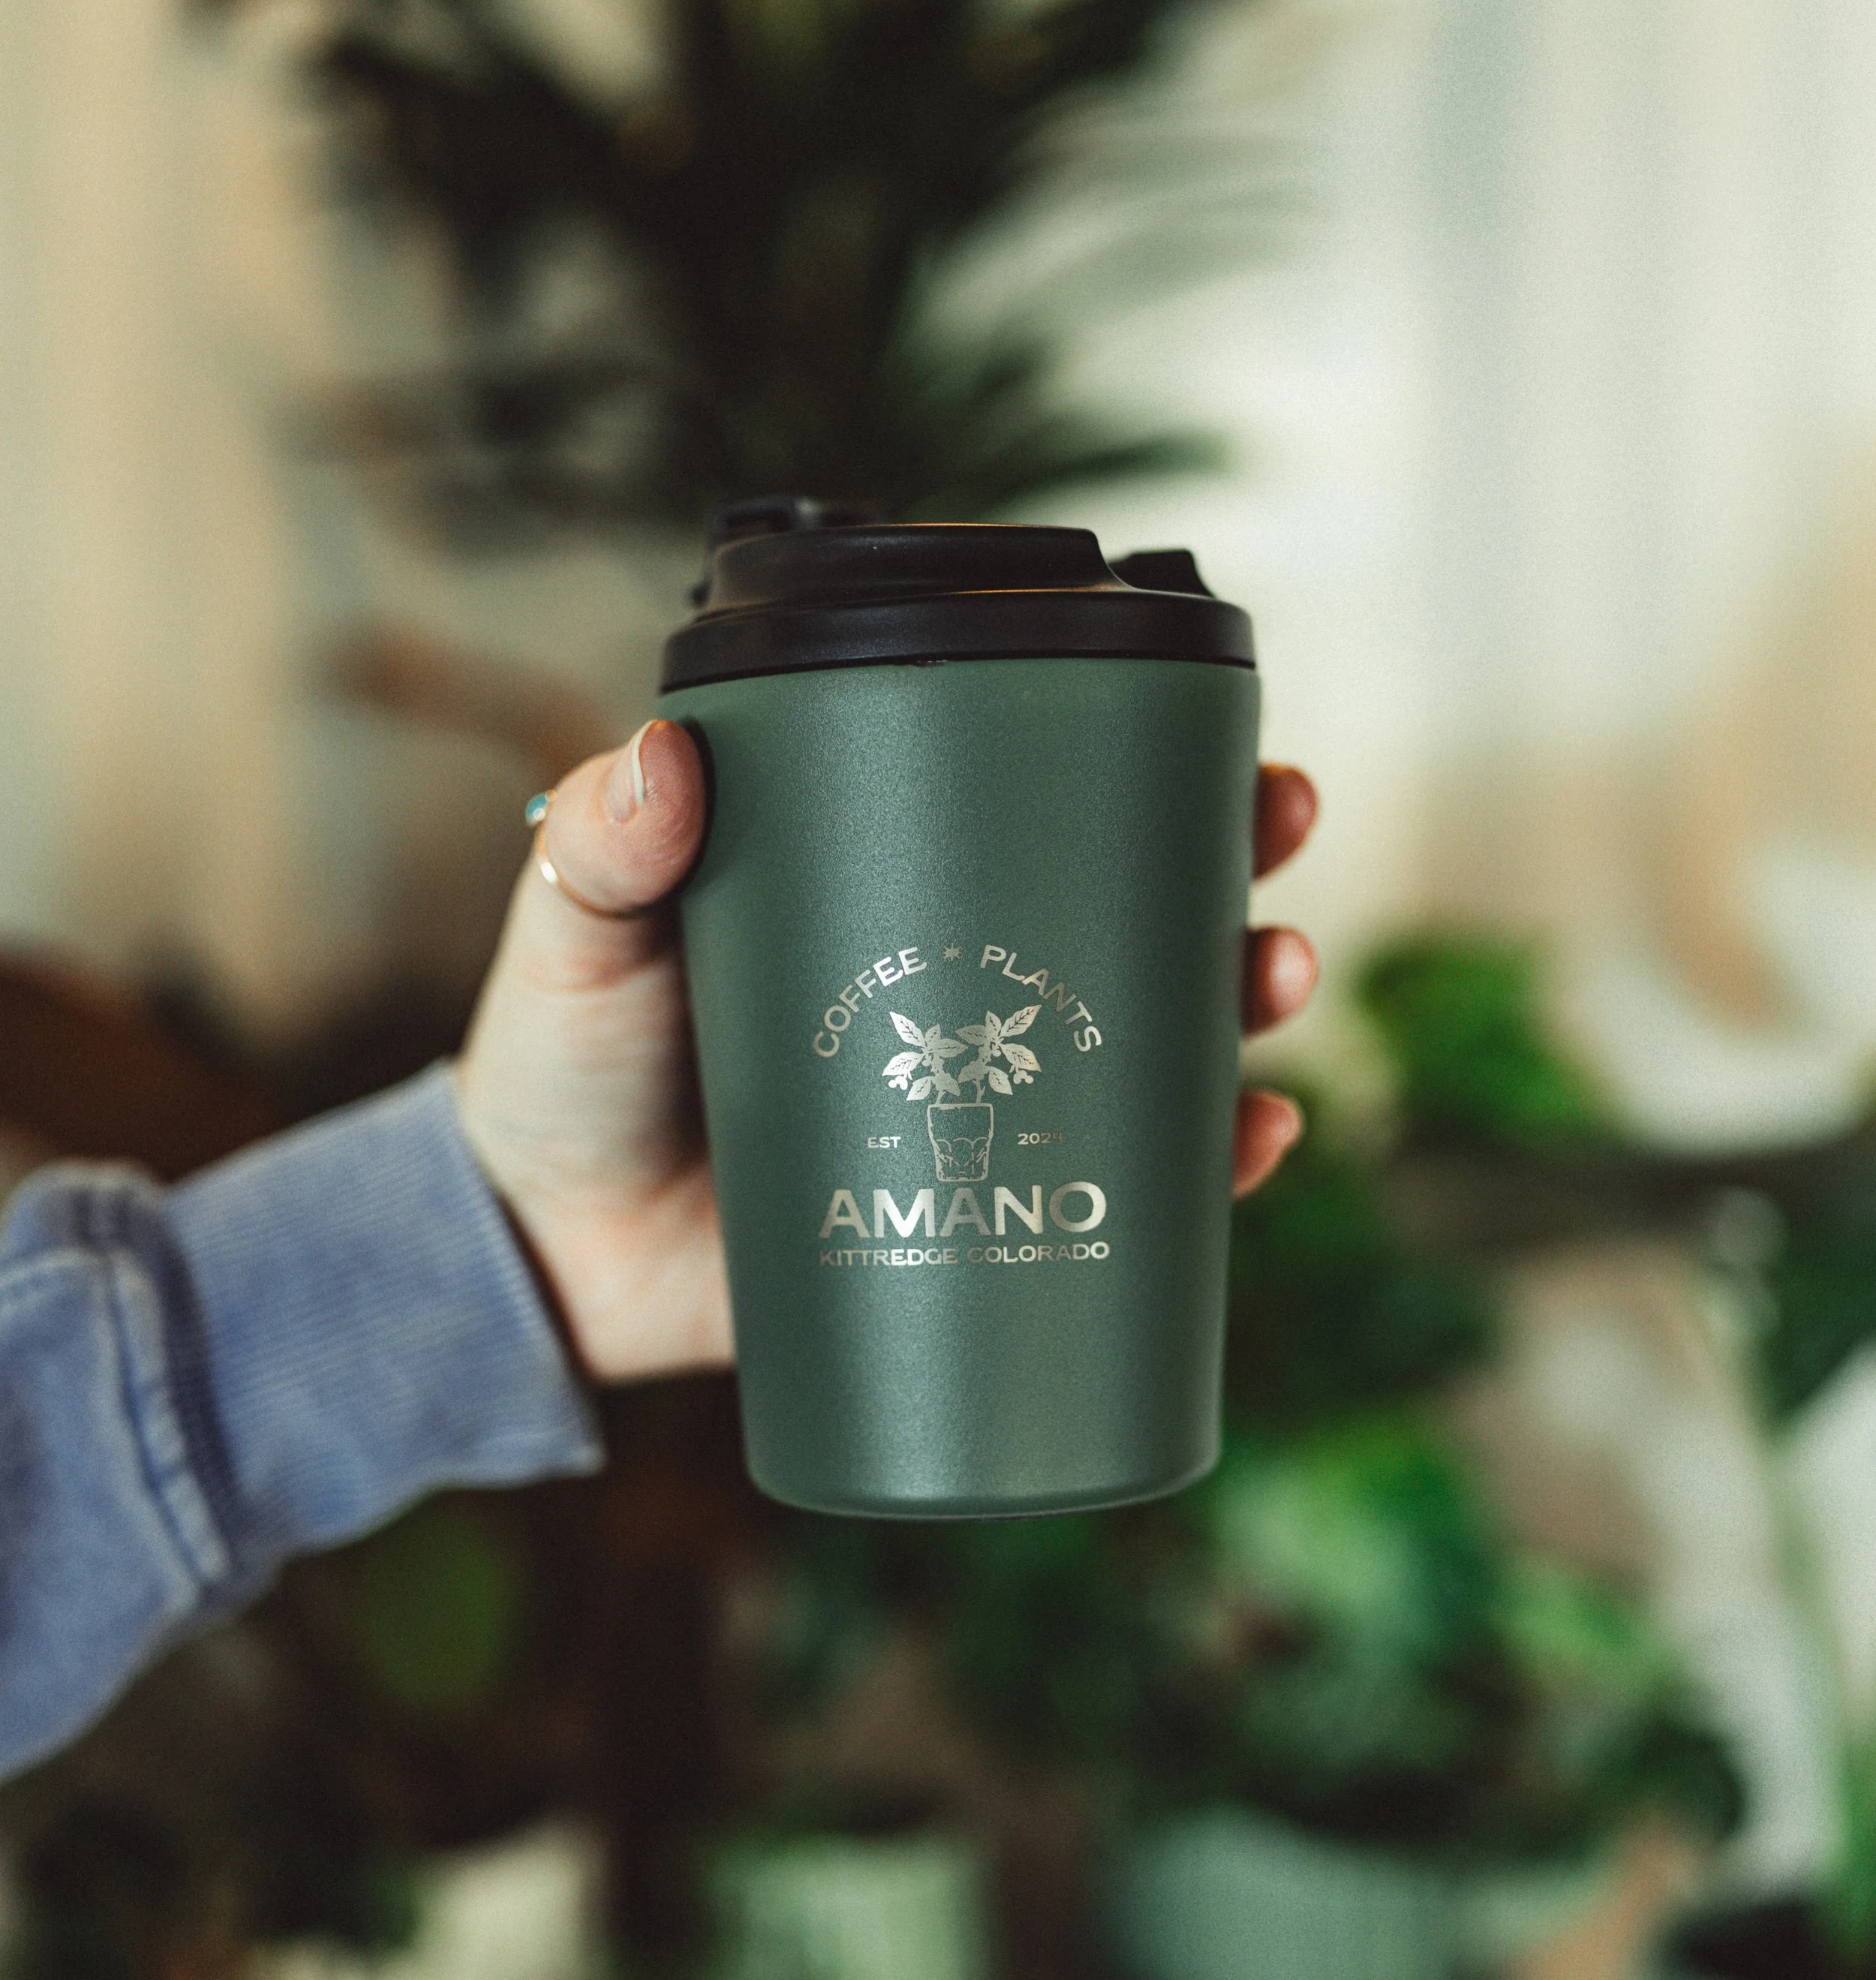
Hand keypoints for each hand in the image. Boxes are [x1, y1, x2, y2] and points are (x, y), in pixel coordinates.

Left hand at [456, 724, 1318, 1381]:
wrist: (542, 1259)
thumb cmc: (559, 1068)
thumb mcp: (574, 941)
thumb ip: (603, 855)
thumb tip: (663, 757)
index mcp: (881, 887)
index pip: (1024, 797)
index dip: (1131, 755)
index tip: (1204, 719)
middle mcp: (957, 985)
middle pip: (1127, 906)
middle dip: (1230, 862)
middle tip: (1276, 829)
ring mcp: (981, 1106)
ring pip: (1151, 1041)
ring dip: (1242, 1004)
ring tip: (1274, 978)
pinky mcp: (982, 1220)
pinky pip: (1118, 1195)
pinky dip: (1203, 1176)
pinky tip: (1254, 1146)